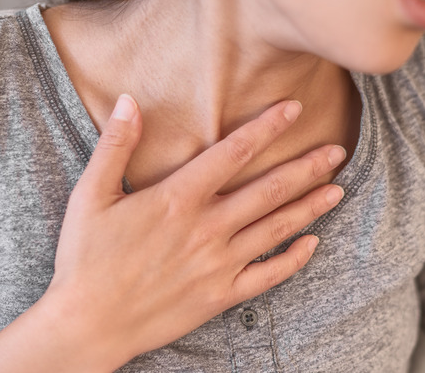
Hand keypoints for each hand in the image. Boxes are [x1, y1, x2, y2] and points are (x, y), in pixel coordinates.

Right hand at [44, 94, 345, 369]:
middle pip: (268, 190)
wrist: (88, 324)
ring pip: (275, 228)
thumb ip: (115, 146)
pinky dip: (293, 259)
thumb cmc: (86, 258)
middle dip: (306, 167)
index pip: (233, 152)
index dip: (267, 127)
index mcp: (177, 199)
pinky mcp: (221, 295)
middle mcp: (206, 228)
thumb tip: (130, 100)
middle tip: (337, 150)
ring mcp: (218, 264)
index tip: (294, 109)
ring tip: (338, 189)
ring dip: (309, 207)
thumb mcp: (91, 195)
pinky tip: (313, 244)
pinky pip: (268, 275)